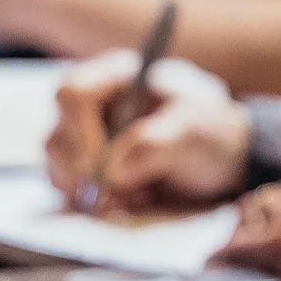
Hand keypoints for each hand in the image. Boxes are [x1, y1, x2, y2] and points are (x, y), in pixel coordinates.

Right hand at [47, 51, 247, 211]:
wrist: (223, 161)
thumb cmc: (211, 133)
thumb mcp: (195, 132)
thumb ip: (155, 144)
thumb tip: (112, 172)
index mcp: (116, 77)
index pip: (73, 94)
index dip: (81, 132)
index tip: (101, 167)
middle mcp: (92, 106)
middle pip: (57, 137)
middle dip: (85, 173)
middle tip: (117, 194)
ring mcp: (83, 140)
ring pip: (58, 168)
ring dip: (92, 192)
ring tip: (140, 194)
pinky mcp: (86, 171)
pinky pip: (69, 190)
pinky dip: (95, 204)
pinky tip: (132, 201)